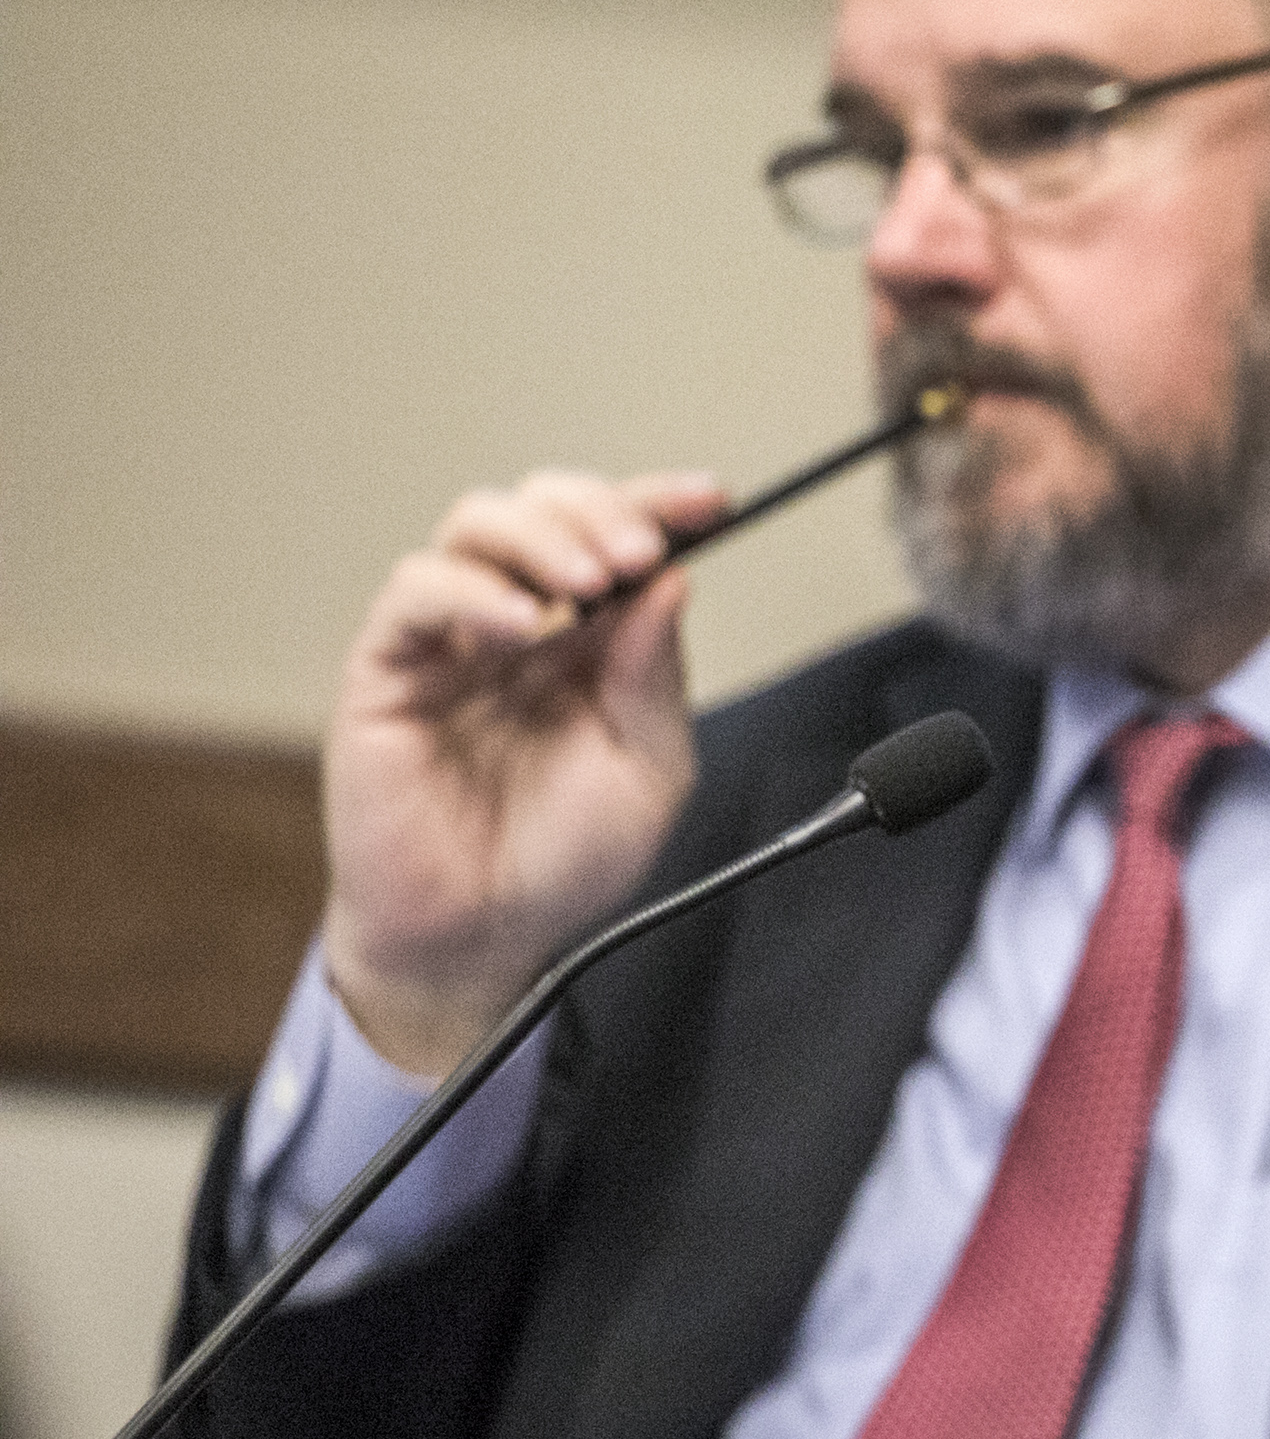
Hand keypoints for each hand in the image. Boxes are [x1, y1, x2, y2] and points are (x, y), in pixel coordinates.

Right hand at [319, 468, 723, 1075]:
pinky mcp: (386, 671)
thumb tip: (671, 586)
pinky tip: (518, 627)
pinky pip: (416, 594)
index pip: (616, 540)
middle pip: (543, 508)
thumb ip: (655, 679)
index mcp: (586, 642)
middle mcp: (518, 627)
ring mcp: (450, 642)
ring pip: (476, 526)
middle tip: (640, 551)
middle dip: (600, 510)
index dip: (660, 505)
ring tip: (590, 582)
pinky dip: (470, 591)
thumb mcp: (648, 772)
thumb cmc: (559, 862)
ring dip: (542, 536)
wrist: (482, 938)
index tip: (714, 500)